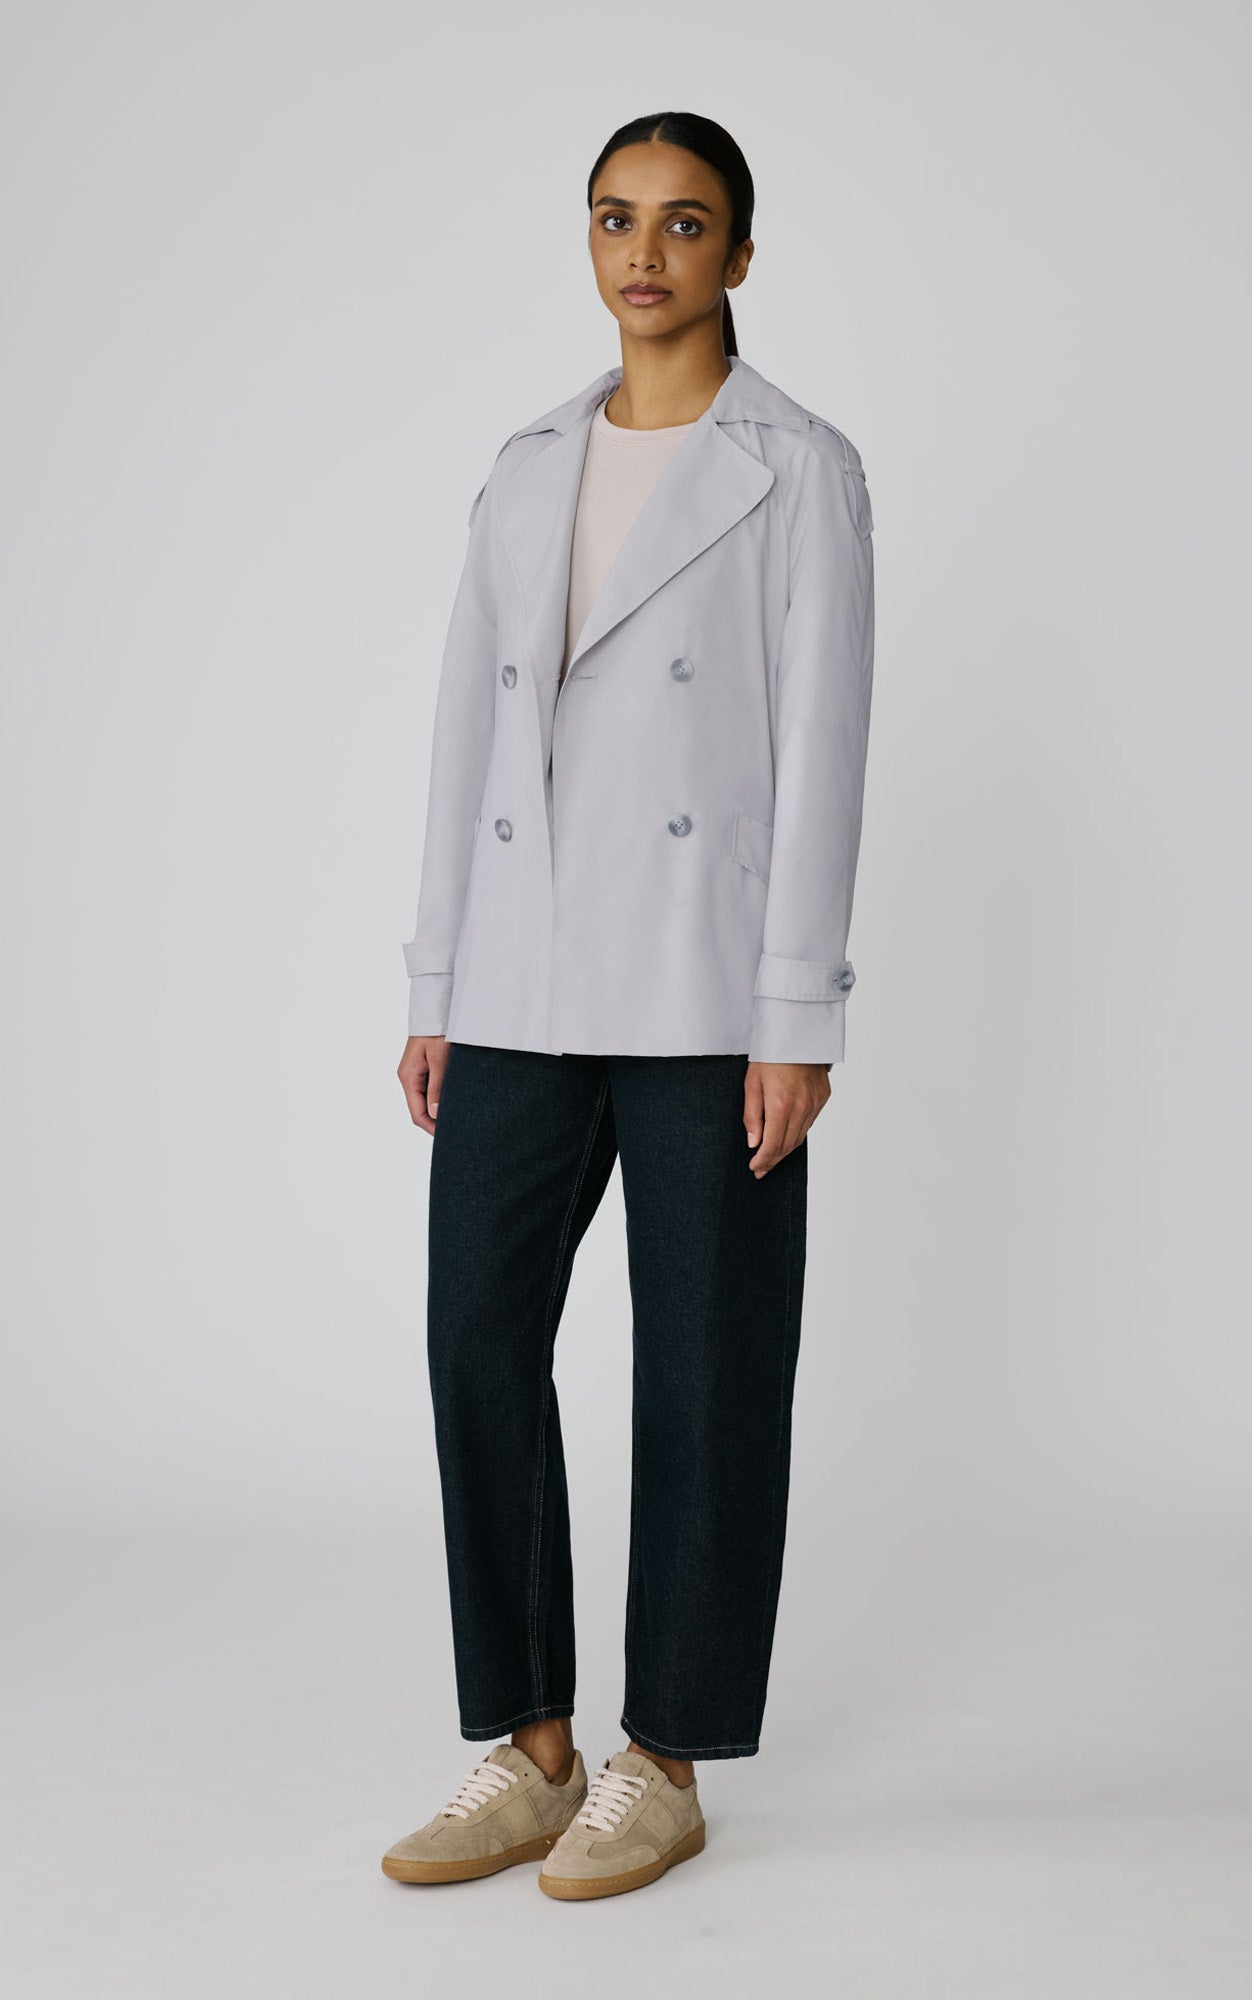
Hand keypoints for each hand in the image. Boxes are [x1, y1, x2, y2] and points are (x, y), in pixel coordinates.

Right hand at [398, 1035, 449, 1134]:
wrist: (436, 1010)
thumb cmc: (437, 1031)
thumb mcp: (439, 1059)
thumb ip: (437, 1087)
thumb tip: (435, 1113)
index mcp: (408, 1077)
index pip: (416, 1113)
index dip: (431, 1127)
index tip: (447, 1136)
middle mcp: (408, 1077)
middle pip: (419, 1109)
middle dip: (435, 1121)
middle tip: (456, 1129)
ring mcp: (414, 1074)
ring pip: (424, 1100)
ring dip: (438, 1110)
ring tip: (457, 1117)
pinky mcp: (423, 1069)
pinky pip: (429, 1090)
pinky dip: (439, 1098)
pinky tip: (452, 1101)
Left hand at [744, 1061, 829, 1176]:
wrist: (796, 1033)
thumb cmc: (770, 1055)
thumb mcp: (751, 1084)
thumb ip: (752, 1116)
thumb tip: (754, 1142)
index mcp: (780, 1105)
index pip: (773, 1145)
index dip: (763, 1160)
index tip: (755, 1168)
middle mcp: (801, 1107)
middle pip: (787, 1145)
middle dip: (773, 1159)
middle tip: (761, 1169)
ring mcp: (815, 1103)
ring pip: (800, 1137)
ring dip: (785, 1149)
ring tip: (772, 1156)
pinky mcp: (822, 1097)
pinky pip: (809, 1123)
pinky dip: (797, 1133)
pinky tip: (786, 1135)